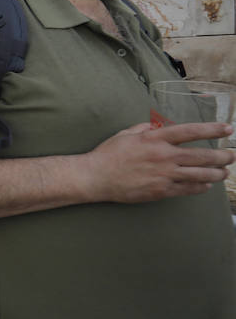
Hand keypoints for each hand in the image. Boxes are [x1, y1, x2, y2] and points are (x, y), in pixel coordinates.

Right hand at [83, 122, 233, 203]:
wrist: (95, 177)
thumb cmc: (108, 154)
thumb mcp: (126, 134)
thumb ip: (145, 129)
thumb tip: (158, 128)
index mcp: (155, 138)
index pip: (191, 131)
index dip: (213, 129)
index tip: (228, 129)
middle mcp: (164, 156)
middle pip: (203, 156)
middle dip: (223, 156)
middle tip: (232, 155)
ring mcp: (164, 175)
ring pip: (200, 174)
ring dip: (217, 173)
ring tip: (225, 172)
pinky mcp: (161, 191)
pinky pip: (188, 189)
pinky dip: (200, 186)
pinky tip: (206, 184)